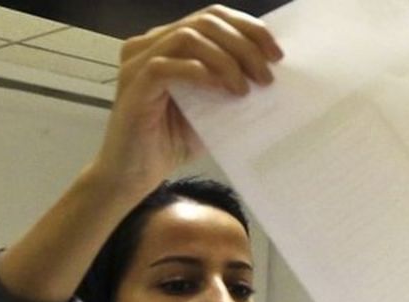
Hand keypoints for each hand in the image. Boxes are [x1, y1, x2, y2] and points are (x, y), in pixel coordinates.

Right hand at [88, 4, 282, 200]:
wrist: (132, 177)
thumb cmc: (168, 144)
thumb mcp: (210, 110)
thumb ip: (229, 85)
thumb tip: (267, 73)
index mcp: (167, 43)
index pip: (212, 18)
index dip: (248, 28)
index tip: (276, 54)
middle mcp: (148, 44)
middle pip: (205, 22)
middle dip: (244, 45)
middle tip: (266, 75)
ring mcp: (137, 62)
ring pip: (189, 37)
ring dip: (225, 59)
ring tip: (245, 88)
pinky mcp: (133, 84)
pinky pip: (168, 65)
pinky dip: (200, 73)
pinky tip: (221, 90)